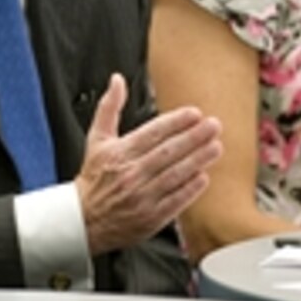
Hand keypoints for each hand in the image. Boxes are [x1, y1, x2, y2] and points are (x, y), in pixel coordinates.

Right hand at [75, 73, 221, 255]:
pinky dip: (190, 189)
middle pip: (168, 152)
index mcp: (120, 153)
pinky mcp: (150, 217)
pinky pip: (175, 201)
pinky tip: (203, 177)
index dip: (176, 122)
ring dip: (198, 160)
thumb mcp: (96, 139)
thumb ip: (109, 107)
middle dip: (194, 137)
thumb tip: (117, 80)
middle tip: (213, 126)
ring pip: (175, 175)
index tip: (194, 113)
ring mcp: (142, 197)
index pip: (153, 133)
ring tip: (215, 147)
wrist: (84, 219)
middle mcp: (131, 173)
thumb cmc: (95, 177)